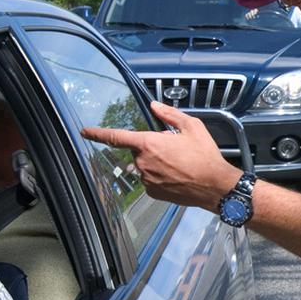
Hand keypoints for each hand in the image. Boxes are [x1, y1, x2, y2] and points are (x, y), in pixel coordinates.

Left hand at [81, 102, 240, 208]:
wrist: (215, 186)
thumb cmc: (205, 156)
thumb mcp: (193, 127)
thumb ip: (170, 115)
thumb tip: (155, 107)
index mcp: (150, 143)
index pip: (117, 137)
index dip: (98, 133)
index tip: (85, 132)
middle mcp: (144, 162)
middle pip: (139, 150)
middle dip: (152, 147)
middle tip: (174, 149)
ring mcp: (147, 179)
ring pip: (145, 165)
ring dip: (156, 162)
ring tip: (179, 164)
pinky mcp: (153, 192)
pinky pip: (151, 179)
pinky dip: (160, 176)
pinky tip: (177, 175)